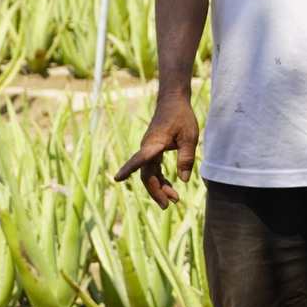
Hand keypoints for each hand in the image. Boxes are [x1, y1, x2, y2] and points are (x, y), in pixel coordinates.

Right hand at [114, 93, 197, 208]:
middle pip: (146, 174)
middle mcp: (147, 148)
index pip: (140, 159)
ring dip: (159, 187)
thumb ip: (186, 158)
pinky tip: (170, 187)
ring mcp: (148, 150)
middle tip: (169, 204)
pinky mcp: (152, 151)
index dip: (129, 169)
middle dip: (156, 191)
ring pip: (149, 174)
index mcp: (154, 144)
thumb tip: (183, 180)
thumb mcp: (189, 137)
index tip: (117, 179)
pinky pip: (153, 169)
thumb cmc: (181, 117)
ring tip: (174, 199)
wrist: (173, 102)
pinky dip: (161, 179)